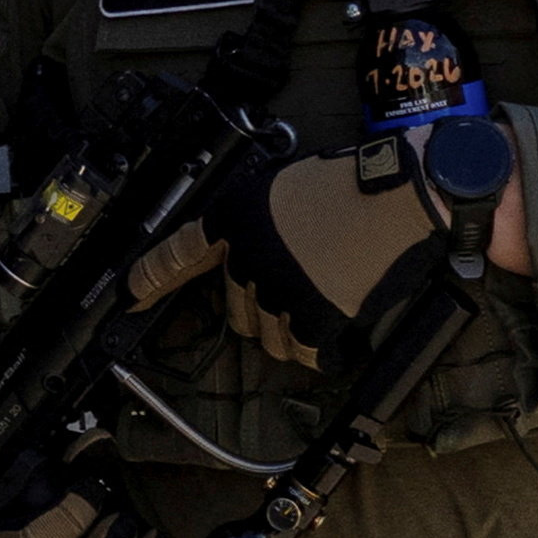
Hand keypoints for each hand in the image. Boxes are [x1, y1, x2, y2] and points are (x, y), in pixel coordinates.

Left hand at [128, 122, 525, 367]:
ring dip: (297, 330)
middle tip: (305, 285)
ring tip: (331, 299)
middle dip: (264, 308)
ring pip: (271, 338)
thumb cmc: (353, 182)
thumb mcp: (284, 188)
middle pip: (236, 311)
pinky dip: (328, 350)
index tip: (130, 298)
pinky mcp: (316, 318)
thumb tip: (248, 253)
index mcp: (234, 218)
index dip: (150, 279)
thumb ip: (257, 222)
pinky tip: (345, 330)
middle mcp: (247, 257)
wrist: (407, 190)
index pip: (177, 254)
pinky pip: (309, 354)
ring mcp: (279, 290)